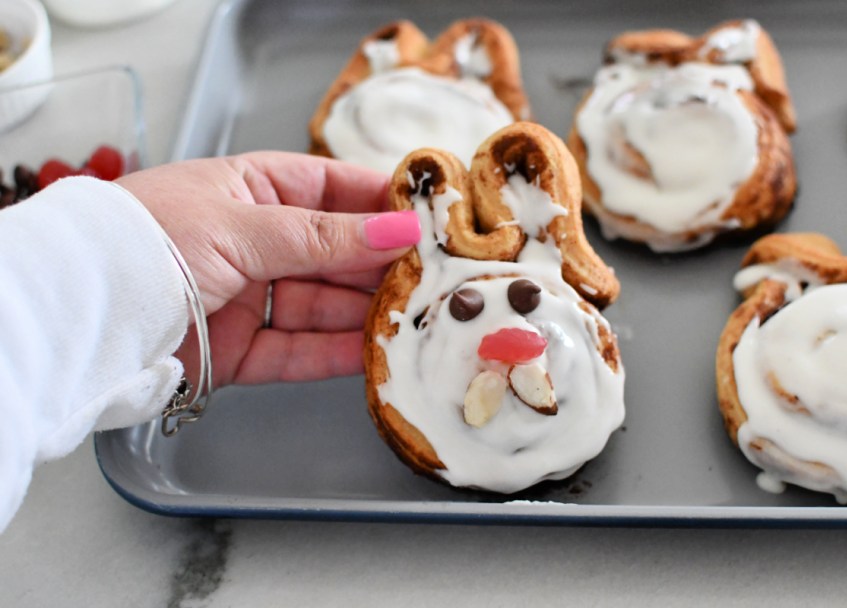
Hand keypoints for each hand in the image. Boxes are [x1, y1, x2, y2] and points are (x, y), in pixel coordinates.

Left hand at [116, 152, 419, 388]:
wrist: (81, 314)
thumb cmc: (152, 239)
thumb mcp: (243, 225)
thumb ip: (325, 236)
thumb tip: (400, 230)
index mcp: (249, 192)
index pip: (330, 190)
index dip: (379, 202)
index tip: (427, 217)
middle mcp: (254, 243)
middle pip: (333, 254)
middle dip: (381, 266)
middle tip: (434, 277)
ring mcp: (248, 299)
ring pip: (321, 307)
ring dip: (365, 315)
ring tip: (415, 319)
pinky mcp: (239, 352)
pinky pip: (297, 352)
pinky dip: (333, 356)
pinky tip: (373, 355)